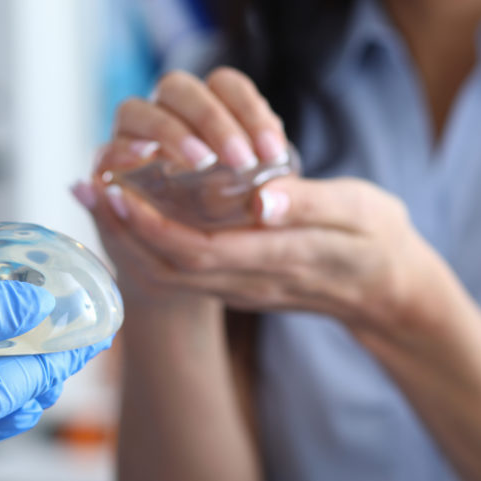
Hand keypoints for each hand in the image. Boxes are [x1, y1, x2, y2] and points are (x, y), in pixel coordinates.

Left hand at [74, 67, 456, 336]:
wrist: (389, 292)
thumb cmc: (378, 242)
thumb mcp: (360, 212)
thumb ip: (310, 204)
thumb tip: (261, 199)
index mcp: (279, 258)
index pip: (197, 250)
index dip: (151, 224)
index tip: (119, 190)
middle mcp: (251, 280)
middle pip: (169, 267)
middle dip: (125, 232)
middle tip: (91, 188)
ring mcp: (243, 287)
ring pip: (172, 273)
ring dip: (131, 240)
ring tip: (101, 198)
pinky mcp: (240, 283)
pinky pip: (185, 270)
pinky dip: (152, 244)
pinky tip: (136, 214)